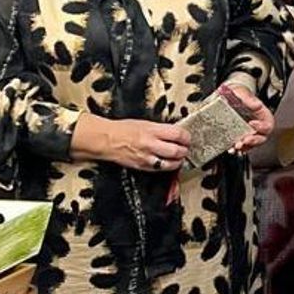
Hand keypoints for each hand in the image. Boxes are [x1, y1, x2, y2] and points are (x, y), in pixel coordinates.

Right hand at [74, 113, 190, 171]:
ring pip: (171, 164)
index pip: (178, 134)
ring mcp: (147, 157)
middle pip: (177, 151)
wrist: (105, 139)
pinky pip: (160, 169)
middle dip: (184, 151)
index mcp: (152, 130)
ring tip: (178, 158)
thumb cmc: (123, 129)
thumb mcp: (145, 123)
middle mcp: (151, 144)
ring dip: (178, 161)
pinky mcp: (142, 166)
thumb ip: (161, 129)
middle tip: (185, 149)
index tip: (187, 139)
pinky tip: (167, 164)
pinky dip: (166, 167)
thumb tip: (175, 134)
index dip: (187, 138)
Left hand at [222, 84, 272, 152]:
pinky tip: (229, 149)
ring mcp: (248, 132)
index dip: (262, 126)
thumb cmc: (237, 94)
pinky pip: (240, 146)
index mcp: (262, 115)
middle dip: (253, 141)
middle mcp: (257, 126)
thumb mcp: (242, 92)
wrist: (226, 96)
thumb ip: (248, 98)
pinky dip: (235, 149)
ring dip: (244, 147)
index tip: (252, 123)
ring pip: (251, 144)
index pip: (268, 124)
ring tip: (235, 147)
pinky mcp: (238, 136)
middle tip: (244, 141)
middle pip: (261, 137)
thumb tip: (257, 105)